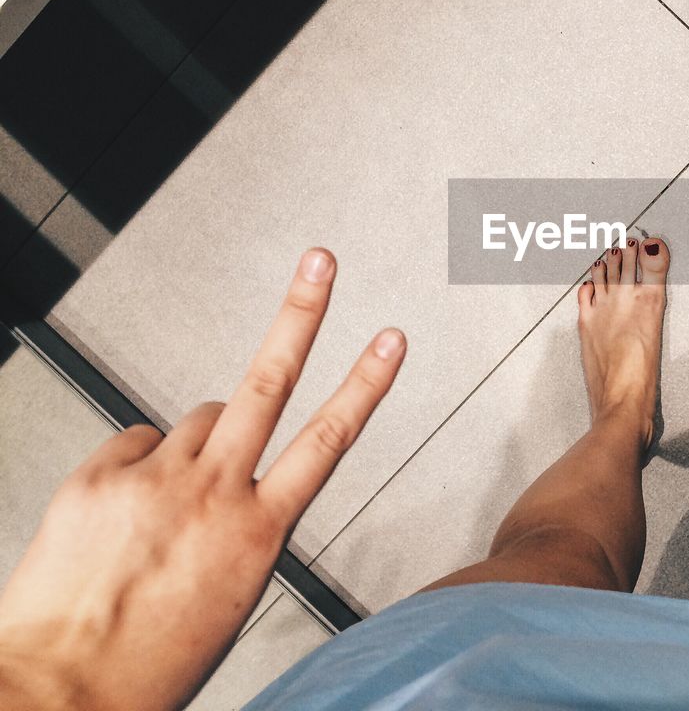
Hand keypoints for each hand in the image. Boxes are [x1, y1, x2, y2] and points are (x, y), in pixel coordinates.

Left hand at [0, 249, 404, 710]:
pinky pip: (134, 442)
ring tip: (180, 490)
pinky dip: (139, 463)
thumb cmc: (146, 665)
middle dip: (299, 314)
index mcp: (257, 533)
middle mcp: (210, 494)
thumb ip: (242, 533)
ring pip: (197, 419)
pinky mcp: (99, 477)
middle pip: (266, 383)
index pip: (328, 443)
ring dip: (200, 439)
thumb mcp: (228, 600)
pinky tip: (130, 503)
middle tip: (318, 265)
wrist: (56, 693)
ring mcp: (153, 480)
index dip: (365, 386)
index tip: (388, 346)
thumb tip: (233, 497)